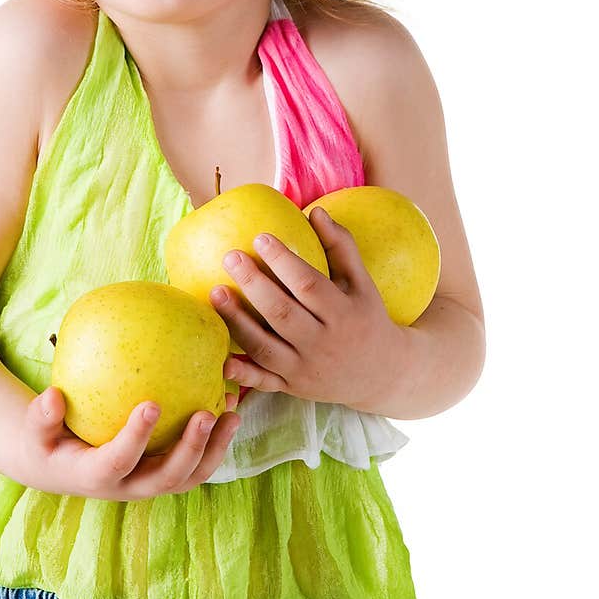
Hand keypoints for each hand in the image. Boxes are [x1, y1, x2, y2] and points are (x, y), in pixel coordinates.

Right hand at [13, 387, 240, 500]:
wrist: (60, 466)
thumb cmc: (47, 441)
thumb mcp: (35, 431)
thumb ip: (41, 417)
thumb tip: (53, 396)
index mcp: (95, 476)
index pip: (118, 461)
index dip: (135, 438)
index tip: (151, 403)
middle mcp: (128, 487)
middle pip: (166, 479)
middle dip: (190, 449)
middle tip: (206, 413)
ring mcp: (149, 484)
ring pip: (189, 477)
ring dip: (214, 449)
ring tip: (232, 414)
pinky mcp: (163, 475)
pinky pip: (195, 464)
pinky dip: (215, 442)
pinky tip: (229, 408)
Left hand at [208, 206, 402, 409]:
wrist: (382, 374)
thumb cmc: (366, 317)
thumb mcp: (362, 283)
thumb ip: (341, 247)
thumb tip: (315, 211)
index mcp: (343, 314)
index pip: (308, 285)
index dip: (283, 260)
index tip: (260, 237)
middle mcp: (324, 343)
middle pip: (282, 314)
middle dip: (253, 284)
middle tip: (230, 256)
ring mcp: (305, 369)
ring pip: (266, 347)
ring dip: (237, 322)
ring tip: (216, 292)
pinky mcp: (292, 387)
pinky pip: (263, 382)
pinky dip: (242, 374)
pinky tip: (221, 358)